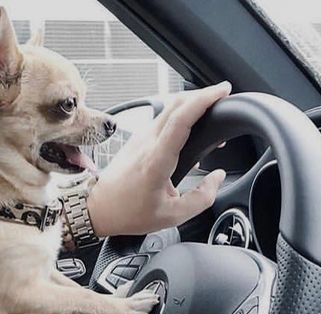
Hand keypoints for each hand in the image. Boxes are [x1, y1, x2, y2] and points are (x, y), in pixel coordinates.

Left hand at [86, 81, 231, 237]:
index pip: (182, 118)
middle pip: (176, 103)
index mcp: (156, 160)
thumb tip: (218, 178)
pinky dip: (179, 115)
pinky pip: (161, 118)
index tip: (222, 92)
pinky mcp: (137, 139)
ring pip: (168, 108)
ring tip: (210, 112)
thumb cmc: (128, 213)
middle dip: (203, 94)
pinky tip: (190, 128)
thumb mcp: (172, 215)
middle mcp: (147, 142)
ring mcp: (140, 138)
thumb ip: (201, 198)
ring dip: (191, 103)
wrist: (98, 209)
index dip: (204, 100)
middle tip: (222, 96)